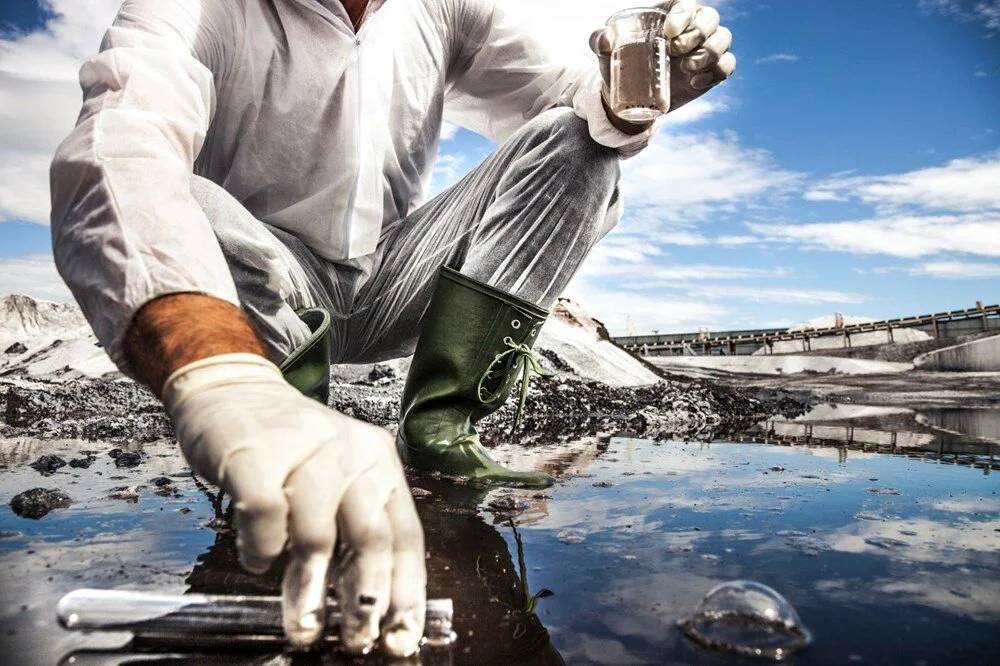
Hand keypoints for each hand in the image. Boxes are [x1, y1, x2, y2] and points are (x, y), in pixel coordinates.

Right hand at [163, 354, 425, 655]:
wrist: (233, 388)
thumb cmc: (288, 448)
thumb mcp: (337, 481)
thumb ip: (353, 532)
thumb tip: (371, 607)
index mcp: (379, 463)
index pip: (405, 534)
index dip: (405, 591)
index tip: (400, 638)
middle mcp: (351, 452)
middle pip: (371, 536)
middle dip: (364, 599)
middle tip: (354, 641)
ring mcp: (304, 450)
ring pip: (318, 533)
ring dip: (309, 590)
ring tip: (303, 624)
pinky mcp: (254, 453)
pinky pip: (266, 516)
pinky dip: (262, 550)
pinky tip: (257, 561)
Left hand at [590, 1, 735, 122]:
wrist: (630, 95)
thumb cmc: (621, 63)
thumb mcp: (606, 52)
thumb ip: (599, 40)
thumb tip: (605, 39)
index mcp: (670, 14)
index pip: (686, 3)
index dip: (683, 14)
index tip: (668, 32)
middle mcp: (693, 27)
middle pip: (710, 18)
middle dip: (697, 33)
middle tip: (675, 51)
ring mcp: (705, 48)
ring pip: (723, 39)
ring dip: (709, 52)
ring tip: (687, 68)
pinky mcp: (711, 70)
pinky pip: (727, 65)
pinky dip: (716, 72)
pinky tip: (695, 82)